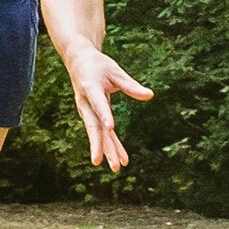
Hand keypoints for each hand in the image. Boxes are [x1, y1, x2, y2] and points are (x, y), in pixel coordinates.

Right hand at [67, 45, 151, 171]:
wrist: (77, 62)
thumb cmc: (98, 65)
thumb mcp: (115, 72)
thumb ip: (131, 86)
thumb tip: (150, 95)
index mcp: (91, 88)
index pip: (98, 104)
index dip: (104, 115)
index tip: (110, 128)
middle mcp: (85, 103)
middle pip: (93, 127)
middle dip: (100, 145)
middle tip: (106, 162)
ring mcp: (87, 111)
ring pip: (97, 133)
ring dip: (107, 150)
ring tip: (117, 166)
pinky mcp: (91, 116)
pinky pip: (101, 132)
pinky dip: (110, 145)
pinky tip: (120, 158)